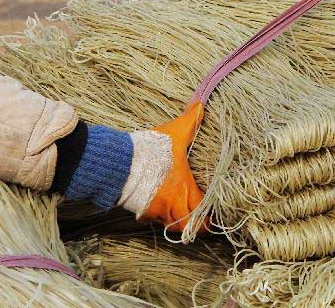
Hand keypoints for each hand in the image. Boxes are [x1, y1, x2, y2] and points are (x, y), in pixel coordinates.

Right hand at [142, 101, 206, 231]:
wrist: (119, 161)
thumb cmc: (151, 150)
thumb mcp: (174, 133)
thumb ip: (191, 121)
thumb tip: (201, 105)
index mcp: (184, 190)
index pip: (203, 215)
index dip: (210, 217)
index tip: (215, 213)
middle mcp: (171, 205)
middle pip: (188, 228)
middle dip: (196, 225)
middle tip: (202, 217)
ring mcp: (155, 210)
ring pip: (172, 226)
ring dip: (179, 221)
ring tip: (184, 212)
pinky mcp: (141, 210)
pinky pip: (155, 220)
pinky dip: (161, 216)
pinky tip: (163, 205)